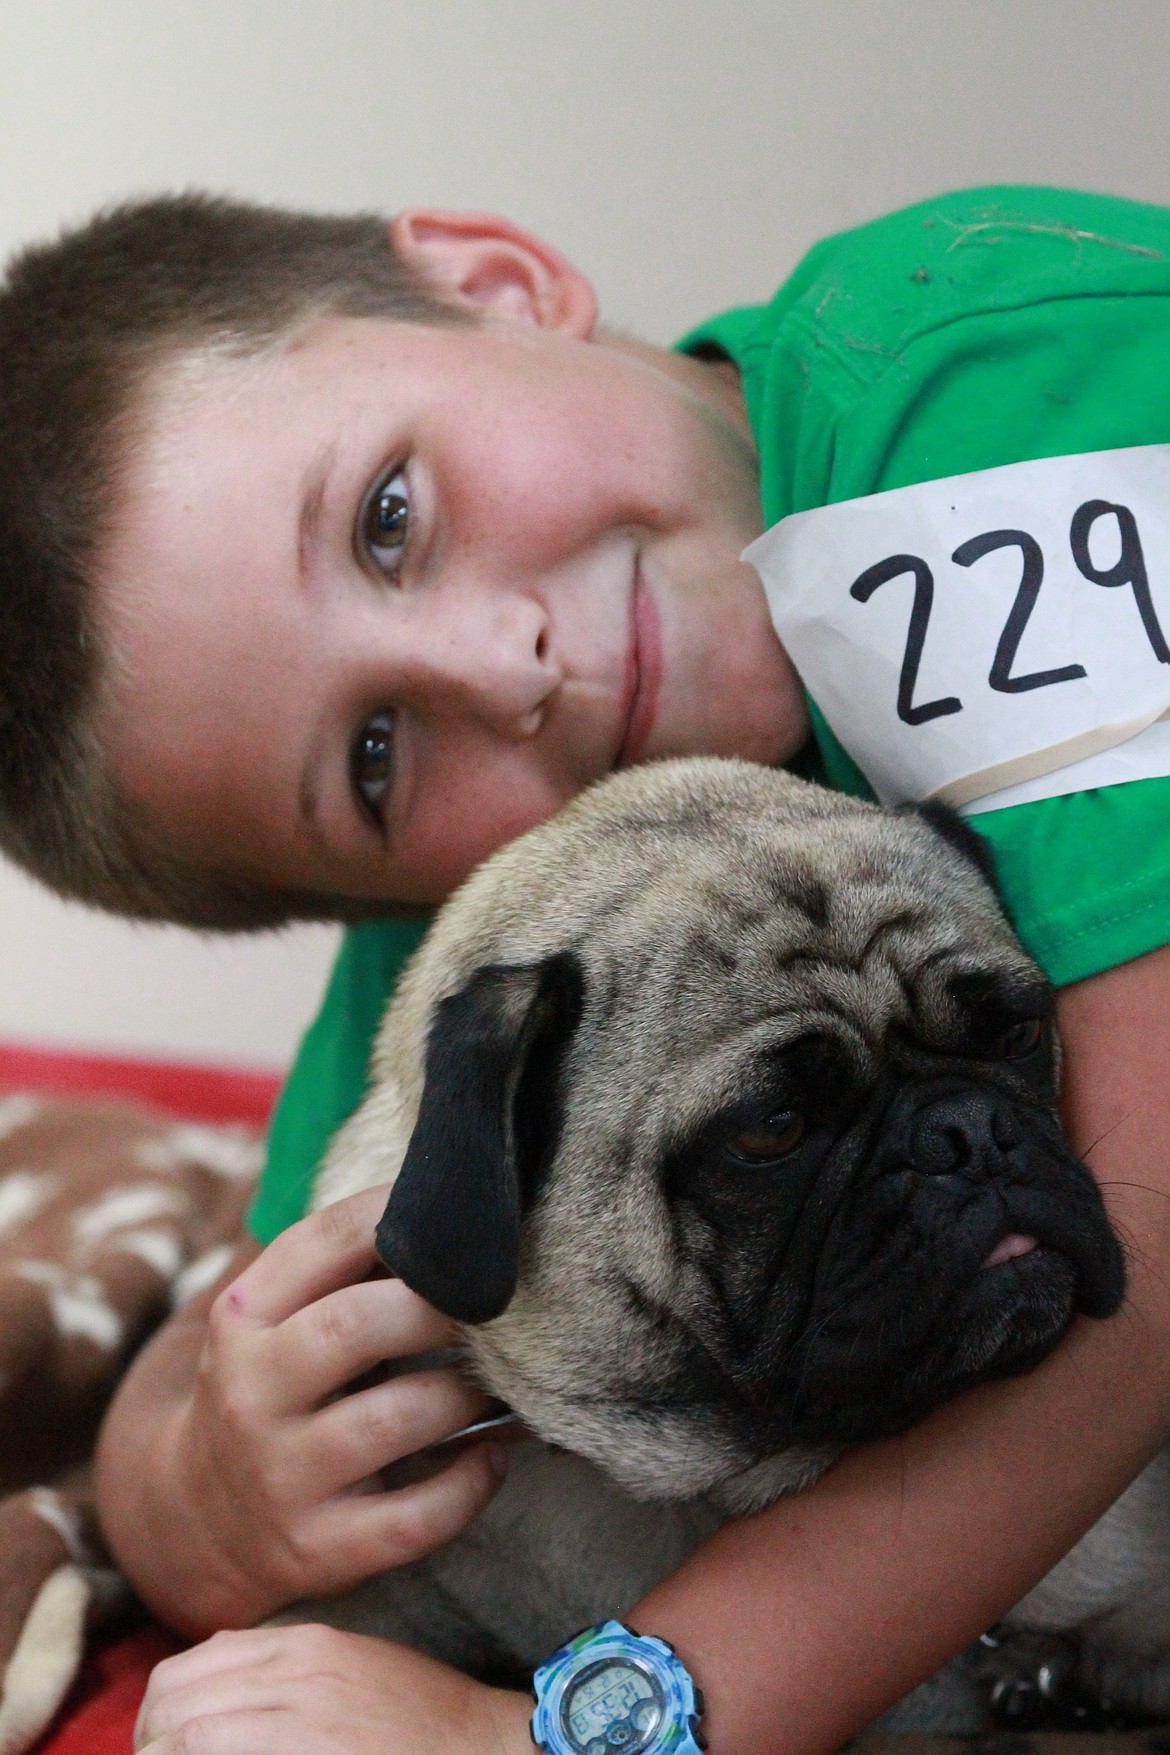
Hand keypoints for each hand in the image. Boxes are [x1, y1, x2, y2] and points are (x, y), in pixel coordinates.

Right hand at [96, 1185, 504, 1633]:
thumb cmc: (269, 1390)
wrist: (193, 1521)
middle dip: (438, 1307)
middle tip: (493, 1305)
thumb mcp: (271, 1321)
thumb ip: (338, 1266)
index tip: (455, 1212)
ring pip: (394, 1420)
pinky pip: (414, 1518)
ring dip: (465, 1395)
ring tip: (497, 1382)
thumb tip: (447, 1204)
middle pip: (354, 1326)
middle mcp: (252, 1394)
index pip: (321, 1241)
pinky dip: (470, 1484)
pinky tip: (491, 1455)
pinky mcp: (318, 1549)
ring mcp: (282, 1476)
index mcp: (242, 1319)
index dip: (397, 1216)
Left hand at [134, 1625, 532, 1754]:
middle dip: (151, 1744)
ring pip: (181, 1735)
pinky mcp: (305, 1749)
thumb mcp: (348, 1674)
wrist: (481, 1748)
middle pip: (171, 1700)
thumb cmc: (418, 1726)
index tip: (165, 1751)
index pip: (188, 1669)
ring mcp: (297, 1716)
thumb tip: (213, 1711)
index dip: (161, 1717)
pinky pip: (212, 1751)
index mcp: (299, 1646)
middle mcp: (291, 1670)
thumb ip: (285, 1680)